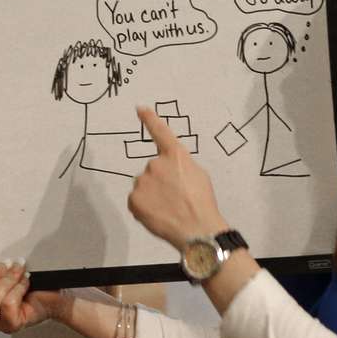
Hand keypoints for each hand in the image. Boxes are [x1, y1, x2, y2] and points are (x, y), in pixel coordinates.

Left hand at [128, 107, 228, 250]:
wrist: (197, 229)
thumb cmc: (203, 204)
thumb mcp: (199, 175)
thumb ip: (181, 166)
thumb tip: (171, 171)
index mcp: (175, 156)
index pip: (160, 132)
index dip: (149, 119)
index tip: (139, 108)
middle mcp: (155, 164)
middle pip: (153, 170)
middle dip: (161, 182)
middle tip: (176, 198)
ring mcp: (143, 181)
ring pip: (144, 186)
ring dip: (153, 195)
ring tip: (169, 209)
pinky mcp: (134, 199)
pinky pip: (137, 201)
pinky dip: (145, 208)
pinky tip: (159, 215)